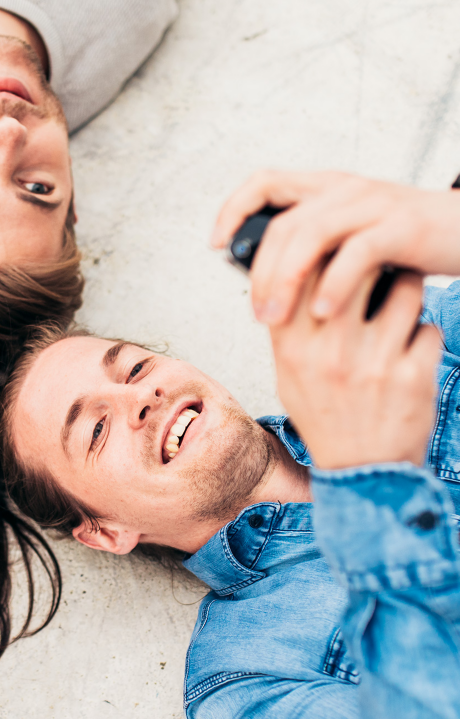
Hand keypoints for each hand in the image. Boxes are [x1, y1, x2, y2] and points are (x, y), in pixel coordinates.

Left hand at [212, 170, 459, 324]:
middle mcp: (345, 188)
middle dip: (261, 272)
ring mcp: (373, 204)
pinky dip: (334, 284)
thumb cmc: (407, 245)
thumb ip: (315, 252)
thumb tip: (267, 287)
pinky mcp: (400, 226)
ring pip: (311, 235)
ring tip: (276, 319)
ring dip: (286, 281)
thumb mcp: (352, 240)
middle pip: (283, 223)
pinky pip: (356, 253)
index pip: (266, 180)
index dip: (234, 207)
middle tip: (257, 314)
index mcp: (327, 189)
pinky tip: (324, 314)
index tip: (215, 244)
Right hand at [269, 267, 441, 469]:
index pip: (303, 274)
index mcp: (294, 350)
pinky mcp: (413, 377)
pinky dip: (425, 334)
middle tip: (380, 258)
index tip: (336, 247)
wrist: (361, 471)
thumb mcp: (289, 377)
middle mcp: (332, 354)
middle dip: (372, 256)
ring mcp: (374, 365)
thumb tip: (296, 277)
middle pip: (356, 269)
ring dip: (408, 289)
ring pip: (404, 290)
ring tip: (403, 300)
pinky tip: (413, 349)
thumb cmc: (326, 419)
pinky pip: (429, 329)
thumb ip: (289, 331)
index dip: (323, 250)